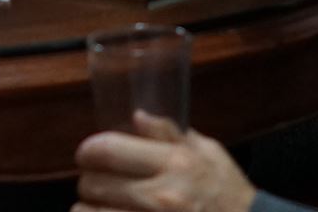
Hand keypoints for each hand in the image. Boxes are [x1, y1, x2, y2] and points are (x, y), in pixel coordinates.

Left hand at [74, 112, 257, 211]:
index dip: (88, 151)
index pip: (108, 150)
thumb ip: (171, 134)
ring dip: (88, 209)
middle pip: (93, 184)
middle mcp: (160, 197)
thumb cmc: (229, 195)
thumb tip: (137, 116)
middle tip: (97, 183)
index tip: (88, 154)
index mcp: (175, 165)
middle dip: (89, 181)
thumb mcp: (209, 154)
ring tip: (101, 206)